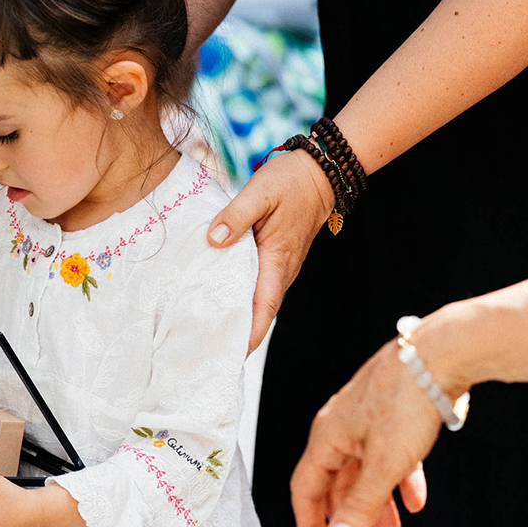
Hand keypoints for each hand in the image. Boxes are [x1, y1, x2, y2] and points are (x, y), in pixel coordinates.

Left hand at [207, 147, 333, 351]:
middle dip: (238, 332)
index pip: (264, 307)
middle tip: (208, 350)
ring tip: (207, 331)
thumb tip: (214, 240)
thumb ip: (236, 216)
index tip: (233, 354)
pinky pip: (257, 284)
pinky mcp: (276, 258)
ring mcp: (281, 266)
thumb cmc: (291, 181)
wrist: (320, 172)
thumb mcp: (260, 191)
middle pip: (260, 311)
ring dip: (238, 316)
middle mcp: (282, 270)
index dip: (250, 333)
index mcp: (278, 260)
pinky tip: (217, 297)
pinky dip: (240, 295)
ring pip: (258, 299)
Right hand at [290, 339, 440, 526]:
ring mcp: (370, 421)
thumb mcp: (384, 463)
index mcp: (327, 437)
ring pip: (367, 473)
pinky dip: (400, 482)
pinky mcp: (397, 416)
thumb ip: (361, 505)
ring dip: (378, 507)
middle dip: (348, 520)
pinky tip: (415, 502)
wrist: (444, 353)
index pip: (306, 488)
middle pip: (337, 484)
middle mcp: (343, 428)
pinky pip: (392, 457)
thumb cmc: (407, 401)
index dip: (309, 523)